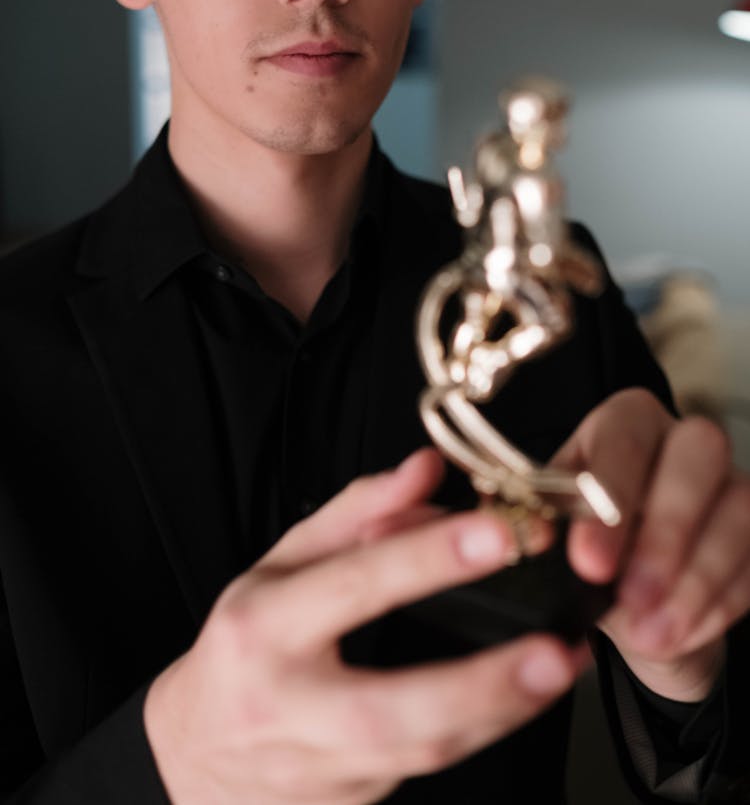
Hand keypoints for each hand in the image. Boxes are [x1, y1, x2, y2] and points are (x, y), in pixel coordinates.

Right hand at [144, 449, 587, 804]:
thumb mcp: (280, 563)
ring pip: (424, 751)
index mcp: (265, 625)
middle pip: (392, 709)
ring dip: (503, 713)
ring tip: (565, 664)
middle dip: (481, 685)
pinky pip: (429, 765)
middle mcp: (289, 702)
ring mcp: (321, 764)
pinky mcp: (355, 798)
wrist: (197, 754)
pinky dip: (485, 729)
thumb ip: (357, 512)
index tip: (497, 535)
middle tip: (552, 650)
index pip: (354, 585)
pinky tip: (528, 694)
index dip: (428, 559)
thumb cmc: (246, 644)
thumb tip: (426, 469)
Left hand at [557, 388, 749, 700]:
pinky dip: (719, 605)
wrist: (628, 611)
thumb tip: (525, 536)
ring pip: (739, 508)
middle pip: (698, 451)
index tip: (588, 560)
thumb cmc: (581, 554)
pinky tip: (679, 636)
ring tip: (651, 633)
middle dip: (666, 528)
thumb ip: (533, 528)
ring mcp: (729, 484)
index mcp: (621, 424)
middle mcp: (681, 440)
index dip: (611, 493)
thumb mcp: (548, 537)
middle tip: (632, 596)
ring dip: (696, 580)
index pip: (623, 435)